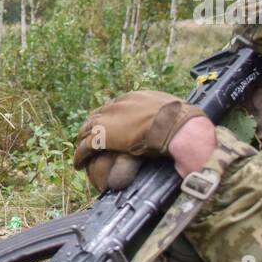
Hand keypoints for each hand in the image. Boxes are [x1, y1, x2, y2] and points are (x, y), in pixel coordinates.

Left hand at [74, 90, 208, 190]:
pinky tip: (77, 164)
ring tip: (80, 153)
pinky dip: (80, 156)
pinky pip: (85, 147)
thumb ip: (167, 114)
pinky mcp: (103, 136)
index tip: (108, 128)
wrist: (178, 128)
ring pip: (87, 131)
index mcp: (134, 97)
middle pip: (97, 116)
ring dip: (83, 142)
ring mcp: (108, 120)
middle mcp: (118, 105)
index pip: (114, 107)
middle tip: (89, 140)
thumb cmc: (183, 122)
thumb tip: (178, 119)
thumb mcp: (173, 111)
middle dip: (92, 128)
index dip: (109, 119)